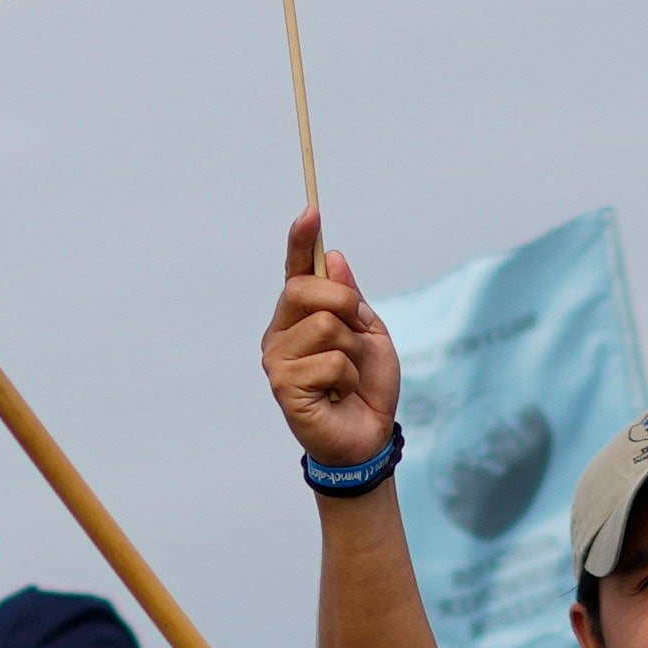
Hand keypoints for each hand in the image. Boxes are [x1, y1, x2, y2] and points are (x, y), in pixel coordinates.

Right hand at [266, 223, 402, 471]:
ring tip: (347, 375)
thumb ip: (349, 299)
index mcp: (301, 316)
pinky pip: (329, 361)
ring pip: (323, 326)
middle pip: (303, 290)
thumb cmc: (367, 386)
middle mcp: (281, 333)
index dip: (300, 240)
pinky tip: (339, 394)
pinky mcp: (283, 386)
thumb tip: (331, 258)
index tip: (311, 210)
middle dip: (343, 303)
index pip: (296, 270)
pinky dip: (348, 377)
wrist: (368, 436)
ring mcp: (278, 359)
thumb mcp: (369, 334)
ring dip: (351, 349)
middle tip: (358, 330)